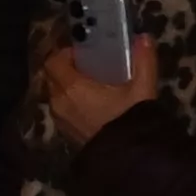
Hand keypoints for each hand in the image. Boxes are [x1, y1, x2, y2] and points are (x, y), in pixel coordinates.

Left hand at [48, 32, 163, 147]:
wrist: (126, 157)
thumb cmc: (130, 119)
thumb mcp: (142, 89)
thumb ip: (143, 62)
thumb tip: (143, 38)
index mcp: (72, 87)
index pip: (53, 62)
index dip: (64, 54)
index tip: (82, 53)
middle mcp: (58, 101)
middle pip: (52, 77)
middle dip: (65, 69)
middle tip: (88, 68)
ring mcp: (59, 118)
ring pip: (55, 94)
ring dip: (67, 87)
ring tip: (91, 86)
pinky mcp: (64, 132)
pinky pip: (60, 110)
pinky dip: (70, 103)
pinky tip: (91, 105)